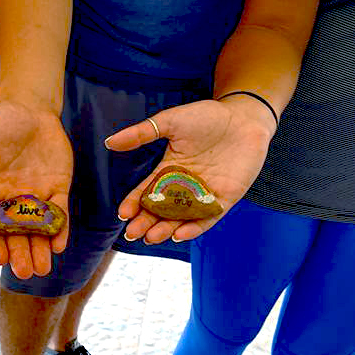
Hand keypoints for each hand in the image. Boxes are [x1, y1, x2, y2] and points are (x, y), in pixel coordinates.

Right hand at [0, 102, 72, 278]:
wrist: (31, 109)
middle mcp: (11, 198)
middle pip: (15, 231)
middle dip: (20, 252)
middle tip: (24, 272)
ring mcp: (35, 195)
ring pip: (37, 228)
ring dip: (40, 249)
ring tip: (41, 270)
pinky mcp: (57, 188)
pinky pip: (58, 213)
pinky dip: (59, 229)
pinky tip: (59, 245)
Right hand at [105, 97, 275, 243]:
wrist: (244, 117)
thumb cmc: (207, 117)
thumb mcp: (169, 122)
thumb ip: (141, 134)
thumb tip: (109, 142)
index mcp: (169, 170)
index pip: (147, 191)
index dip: (134, 203)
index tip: (122, 214)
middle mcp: (184, 186)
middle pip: (161, 210)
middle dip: (146, 222)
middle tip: (132, 234)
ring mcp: (204, 194)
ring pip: (181, 218)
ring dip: (165, 229)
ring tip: (151, 237)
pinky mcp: (224, 199)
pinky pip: (207, 218)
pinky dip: (194, 227)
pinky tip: (179, 234)